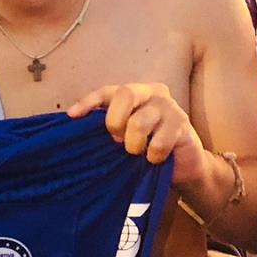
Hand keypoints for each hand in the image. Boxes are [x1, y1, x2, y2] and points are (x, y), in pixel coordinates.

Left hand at [67, 83, 206, 187]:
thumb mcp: (122, 135)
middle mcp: (151, 93)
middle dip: (114, 121)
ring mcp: (168, 106)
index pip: (106, 91)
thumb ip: (105, 128)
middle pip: (126, 94)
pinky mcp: (182, 123)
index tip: (72, 116)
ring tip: (137, 153)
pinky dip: (152, 156)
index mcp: (132, 94)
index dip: (88, 101)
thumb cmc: (146, 147)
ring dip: (133, 145)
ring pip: (139, 121)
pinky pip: (159, 142)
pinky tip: (155, 158)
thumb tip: (76, 128)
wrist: (183, 164)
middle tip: (116, 140)